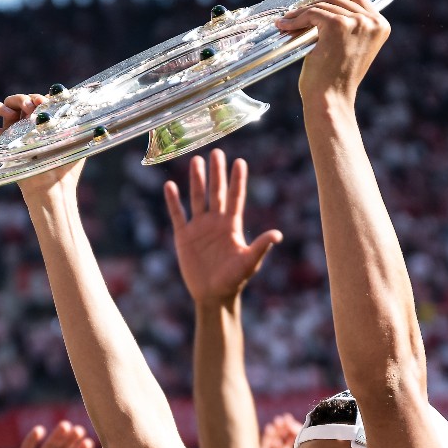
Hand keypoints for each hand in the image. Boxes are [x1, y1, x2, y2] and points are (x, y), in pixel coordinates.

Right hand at [0, 93, 81, 197]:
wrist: (53, 186)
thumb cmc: (66, 165)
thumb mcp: (75, 138)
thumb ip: (71, 119)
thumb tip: (66, 98)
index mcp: (41, 127)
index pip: (37, 103)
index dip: (43, 99)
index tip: (50, 102)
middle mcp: (24, 129)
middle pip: (21, 102)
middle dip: (29, 97)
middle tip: (38, 104)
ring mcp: (10, 135)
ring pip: (5, 105)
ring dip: (16, 99)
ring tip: (27, 107)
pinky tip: (8, 112)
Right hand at [164, 149, 282, 307]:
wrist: (213, 295)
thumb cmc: (234, 280)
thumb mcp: (249, 263)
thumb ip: (261, 247)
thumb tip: (277, 235)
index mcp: (232, 225)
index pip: (235, 197)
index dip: (237, 180)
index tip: (239, 162)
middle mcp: (216, 222)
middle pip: (216, 192)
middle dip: (217, 173)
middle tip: (217, 152)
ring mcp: (199, 228)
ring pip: (197, 198)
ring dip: (196, 180)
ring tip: (195, 160)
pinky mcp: (184, 237)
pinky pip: (178, 215)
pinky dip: (173, 201)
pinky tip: (170, 186)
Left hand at [277, 0, 388, 102]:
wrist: (331, 99)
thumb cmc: (336, 79)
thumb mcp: (350, 47)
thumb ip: (348, 26)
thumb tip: (324, 5)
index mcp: (380, 25)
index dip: (332, 1)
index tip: (314, 7)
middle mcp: (372, 21)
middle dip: (314, 6)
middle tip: (295, 14)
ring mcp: (356, 22)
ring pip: (323, 6)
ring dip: (301, 13)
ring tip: (287, 22)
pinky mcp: (338, 25)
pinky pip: (312, 13)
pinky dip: (296, 18)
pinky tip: (285, 25)